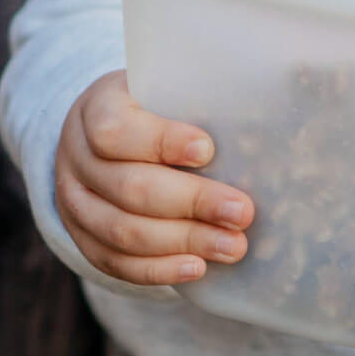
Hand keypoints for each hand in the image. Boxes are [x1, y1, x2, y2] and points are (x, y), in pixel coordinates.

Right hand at [54, 69, 253, 284]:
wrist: (100, 138)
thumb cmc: (151, 109)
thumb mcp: (165, 86)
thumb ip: (202, 95)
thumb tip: (279, 90)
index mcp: (96, 110)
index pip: (116, 130)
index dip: (162, 142)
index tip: (208, 150)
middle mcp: (75, 158)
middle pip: (130, 188)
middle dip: (193, 203)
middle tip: (242, 212)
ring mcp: (74, 203)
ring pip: (123, 231)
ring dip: (185, 241)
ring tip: (233, 245)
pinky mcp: (83, 239)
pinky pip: (116, 263)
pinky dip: (159, 269)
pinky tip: (198, 267)